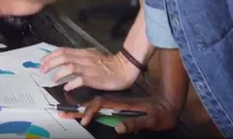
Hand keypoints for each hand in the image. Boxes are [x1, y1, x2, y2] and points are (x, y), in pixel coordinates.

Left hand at [41, 48, 139, 90]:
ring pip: (69, 67)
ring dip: (58, 73)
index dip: (50, 56)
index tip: (43, 62)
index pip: (62, 51)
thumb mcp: (92, 55)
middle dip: (49, 63)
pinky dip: (71, 83)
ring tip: (53, 79)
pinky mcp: (94, 78)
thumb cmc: (109, 63)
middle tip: (42, 70)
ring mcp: (88, 68)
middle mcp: (83, 58)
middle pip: (62, 57)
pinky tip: (67, 87)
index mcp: (82, 52)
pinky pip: (80, 80)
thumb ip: (80, 57)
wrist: (124, 68)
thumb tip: (66, 60)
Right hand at [60, 95, 179, 133]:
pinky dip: (90, 109)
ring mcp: (117, 105)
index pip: (101, 105)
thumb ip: (134, 123)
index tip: (84, 120)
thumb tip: (118, 128)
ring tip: (68, 111)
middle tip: (63, 112)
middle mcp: (117, 102)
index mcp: (122, 104)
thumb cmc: (161, 114)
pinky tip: (85, 111)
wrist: (169, 104)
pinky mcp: (119, 108)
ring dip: (82, 108)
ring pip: (95, 105)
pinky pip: (101, 107)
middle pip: (93, 104)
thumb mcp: (151, 121)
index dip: (91, 112)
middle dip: (79, 109)